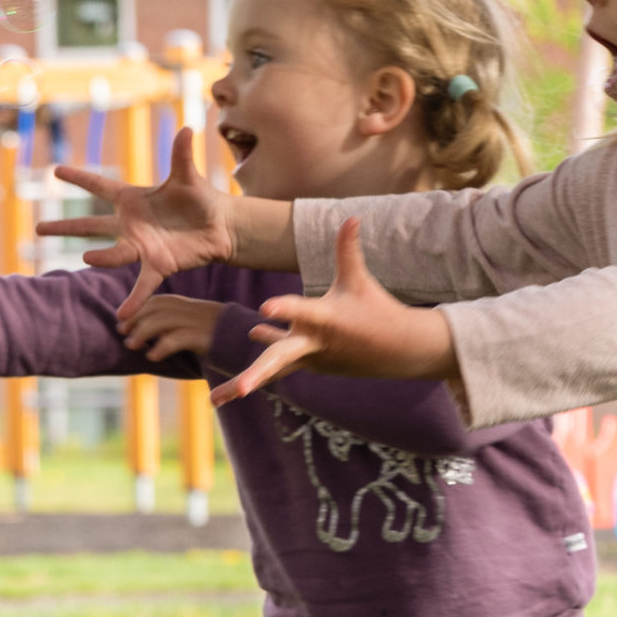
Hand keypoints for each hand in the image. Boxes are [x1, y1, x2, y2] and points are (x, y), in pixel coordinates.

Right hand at [44, 127, 236, 319]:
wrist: (219, 226)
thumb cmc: (200, 199)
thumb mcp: (189, 177)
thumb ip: (182, 156)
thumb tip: (188, 127)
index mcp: (133, 199)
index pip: (100, 186)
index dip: (79, 178)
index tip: (55, 170)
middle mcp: (130, 224)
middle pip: (92, 225)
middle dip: (65, 227)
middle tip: (37, 227)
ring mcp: (141, 245)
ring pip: (113, 253)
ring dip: (101, 256)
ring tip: (86, 259)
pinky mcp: (158, 263)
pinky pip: (143, 283)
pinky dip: (134, 298)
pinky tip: (123, 314)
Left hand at [119, 294, 272, 368]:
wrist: (265, 346)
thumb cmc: (236, 342)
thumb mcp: (210, 329)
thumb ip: (190, 327)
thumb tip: (164, 336)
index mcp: (196, 306)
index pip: (161, 300)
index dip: (138, 309)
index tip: (123, 322)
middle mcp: (196, 310)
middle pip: (157, 308)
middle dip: (135, 320)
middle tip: (122, 334)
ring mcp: (201, 322)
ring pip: (161, 322)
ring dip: (142, 334)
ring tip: (133, 347)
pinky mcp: (206, 337)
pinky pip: (176, 339)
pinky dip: (160, 347)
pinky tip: (153, 357)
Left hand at [215, 220, 454, 403]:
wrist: (400, 350)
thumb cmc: (377, 309)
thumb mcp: (359, 280)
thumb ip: (347, 250)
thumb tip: (351, 215)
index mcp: (324, 318)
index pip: (300, 310)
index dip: (284, 309)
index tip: (264, 308)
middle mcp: (313, 343)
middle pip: (281, 358)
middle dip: (257, 374)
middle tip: (241, 390)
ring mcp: (310, 359)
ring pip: (272, 371)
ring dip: (244, 384)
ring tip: (216, 401)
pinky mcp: (308, 365)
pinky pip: (278, 366)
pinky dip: (258, 371)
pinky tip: (234, 376)